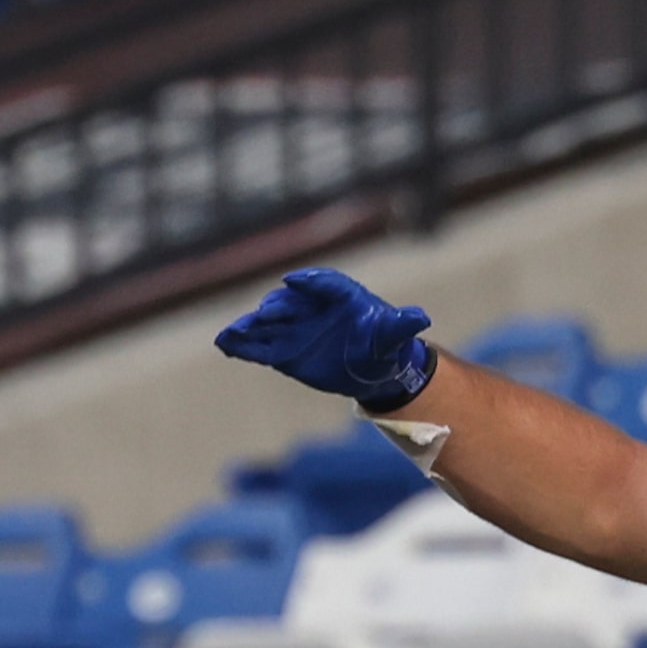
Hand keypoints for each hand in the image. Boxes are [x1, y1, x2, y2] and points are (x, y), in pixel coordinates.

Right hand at [215, 268, 436, 409]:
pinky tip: (224, 343)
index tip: (295, 282)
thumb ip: (403, 323)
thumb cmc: (384, 341)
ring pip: (268, 325)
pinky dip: (242, 344)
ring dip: (250, 327)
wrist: (373, 365)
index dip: (309, 282)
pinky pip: (259, 345)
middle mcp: (310, 307)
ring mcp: (294, 327)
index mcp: (339, 295)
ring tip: (233, 332)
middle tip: (266, 314)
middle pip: (289, 304)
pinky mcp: (283, 349)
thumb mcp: (396, 333)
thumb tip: (421, 316)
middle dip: (276, 310)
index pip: (324, 283)